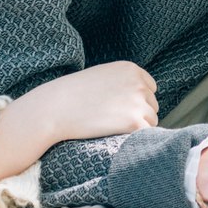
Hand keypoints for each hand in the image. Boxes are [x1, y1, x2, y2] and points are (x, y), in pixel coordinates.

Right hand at [39, 60, 158, 139]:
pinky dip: (136, 137)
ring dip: (138, 126)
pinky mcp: (134, 120)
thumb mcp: (102, 76)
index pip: (150, 88)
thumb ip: (122, 81)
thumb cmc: (73, 94)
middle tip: (114, 120)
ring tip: (114, 128)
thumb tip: (141, 96)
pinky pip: (147, 133)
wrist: (56, 108)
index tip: (121, 108)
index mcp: (131, 69)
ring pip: (151, 119)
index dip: (138, 100)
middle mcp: (138, 83)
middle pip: (152, 104)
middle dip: (138, 113)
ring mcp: (138, 101)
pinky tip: (119, 136)